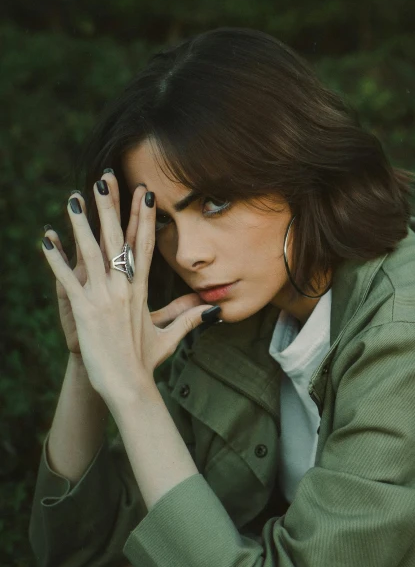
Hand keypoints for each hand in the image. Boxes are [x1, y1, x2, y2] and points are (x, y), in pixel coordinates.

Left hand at [41, 172, 216, 405]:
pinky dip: (56, 259)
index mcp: (140, 290)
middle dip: (111, 207)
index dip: (143, 217)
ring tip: (74, 199)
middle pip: (118, 239)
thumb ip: (188, 318)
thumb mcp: (169, 337)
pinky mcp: (86, 311)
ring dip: (82, 224)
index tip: (142, 192)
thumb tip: (215, 309)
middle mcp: (124, 288)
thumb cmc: (146, 363)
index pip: (143, 245)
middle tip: (105, 180)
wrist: (129, 386)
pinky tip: (46, 239)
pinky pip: (68, 278)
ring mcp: (104, 298)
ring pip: (92, 252)